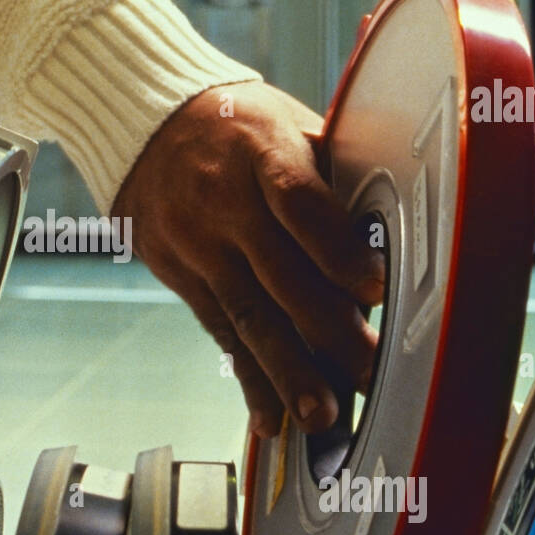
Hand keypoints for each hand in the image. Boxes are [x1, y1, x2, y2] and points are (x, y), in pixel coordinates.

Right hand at [111, 81, 382, 436]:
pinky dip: (247, 375)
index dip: (338, 249)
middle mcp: (224, 202)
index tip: (375, 287)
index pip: (300, 205)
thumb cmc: (234, 122)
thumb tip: (391, 227)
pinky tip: (270, 414)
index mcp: (260, 152)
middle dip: (329, 332)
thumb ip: (331, 173)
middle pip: (279, 275)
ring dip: (287, 371)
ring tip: (320, 414)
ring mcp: (197, 243)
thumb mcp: (286, 123)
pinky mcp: (179, 274)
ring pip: (247, 315)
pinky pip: (219, 331)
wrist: (144, 120)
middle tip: (368, 373)